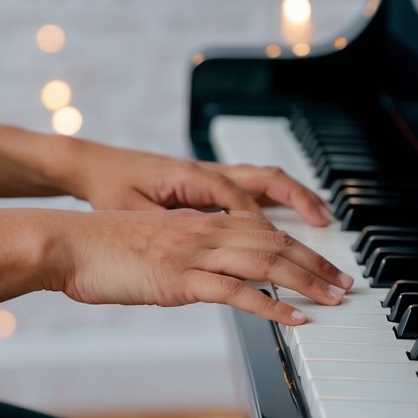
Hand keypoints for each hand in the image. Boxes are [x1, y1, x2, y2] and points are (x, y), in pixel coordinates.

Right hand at [49, 208, 352, 325]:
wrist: (66, 244)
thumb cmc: (97, 248)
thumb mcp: (146, 244)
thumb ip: (177, 255)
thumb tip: (194, 274)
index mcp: (194, 221)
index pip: (259, 228)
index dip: (295, 244)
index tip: (319, 261)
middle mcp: (201, 231)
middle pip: (273, 242)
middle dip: (314, 263)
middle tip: (344, 282)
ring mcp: (192, 253)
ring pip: (264, 262)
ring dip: (306, 281)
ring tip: (334, 298)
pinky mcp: (180, 279)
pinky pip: (236, 292)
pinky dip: (271, 305)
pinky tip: (294, 318)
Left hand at [61, 140, 333, 225]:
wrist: (92, 166)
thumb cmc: (109, 186)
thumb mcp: (132, 211)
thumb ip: (168, 229)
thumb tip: (200, 246)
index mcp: (190, 176)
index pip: (240, 198)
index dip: (263, 225)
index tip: (285, 252)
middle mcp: (207, 172)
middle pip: (266, 181)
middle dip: (300, 204)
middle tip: (326, 229)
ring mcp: (210, 175)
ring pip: (264, 181)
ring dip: (295, 198)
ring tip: (323, 220)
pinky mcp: (208, 183)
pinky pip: (251, 188)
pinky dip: (276, 200)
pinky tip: (290, 220)